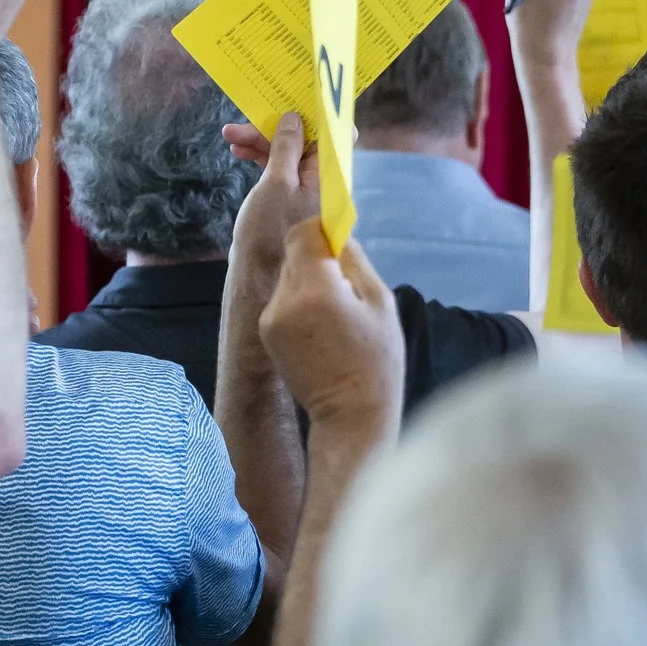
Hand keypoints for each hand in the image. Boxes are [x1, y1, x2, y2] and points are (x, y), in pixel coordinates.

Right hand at [228, 113, 320, 289]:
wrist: (258, 277)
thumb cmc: (269, 231)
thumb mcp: (276, 183)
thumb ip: (286, 147)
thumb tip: (294, 118)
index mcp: (328, 174)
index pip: (333, 132)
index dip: (315, 112)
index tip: (294, 95)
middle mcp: (322, 180)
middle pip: (304, 140)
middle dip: (275, 127)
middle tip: (243, 121)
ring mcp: (306, 191)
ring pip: (288, 154)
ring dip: (262, 141)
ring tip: (231, 137)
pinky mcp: (290, 201)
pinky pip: (280, 170)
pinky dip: (262, 159)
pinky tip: (240, 152)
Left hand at [259, 222, 403, 436]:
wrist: (350, 415)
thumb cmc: (377, 360)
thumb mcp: (380, 303)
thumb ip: (355, 262)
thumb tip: (338, 238)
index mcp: (314, 289)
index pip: (302, 234)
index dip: (320, 230)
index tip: (340, 240)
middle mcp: (283, 300)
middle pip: (293, 255)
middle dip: (317, 259)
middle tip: (345, 281)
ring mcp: (270, 319)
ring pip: (287, 278)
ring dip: (308, 282)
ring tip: (335, 311)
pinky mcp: (266, 335)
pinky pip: (282, 302)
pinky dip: (299, 303)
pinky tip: (322, 327)